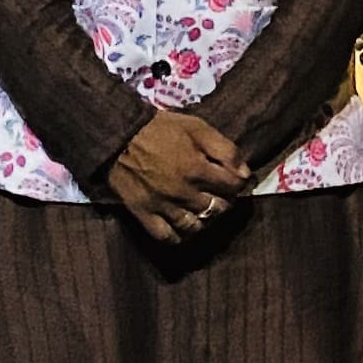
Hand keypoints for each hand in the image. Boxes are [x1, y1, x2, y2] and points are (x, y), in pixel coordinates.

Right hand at [109, 108, 253, 247]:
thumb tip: (245, 173)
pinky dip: (178, 236)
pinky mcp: (144, 214)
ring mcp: (163, 206)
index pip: (233, 186)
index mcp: (198, 169)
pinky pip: (166, 236)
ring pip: (195, 226)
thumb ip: (224, 149)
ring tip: (202, 209)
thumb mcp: (197, 127)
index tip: (235, 180)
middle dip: (224, 201)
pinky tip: (182, 227)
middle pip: (217, 208)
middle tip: (219, 194)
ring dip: (204, 219)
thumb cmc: (160, 128)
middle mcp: (183, 192)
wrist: (118, 135)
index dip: (239, 183)